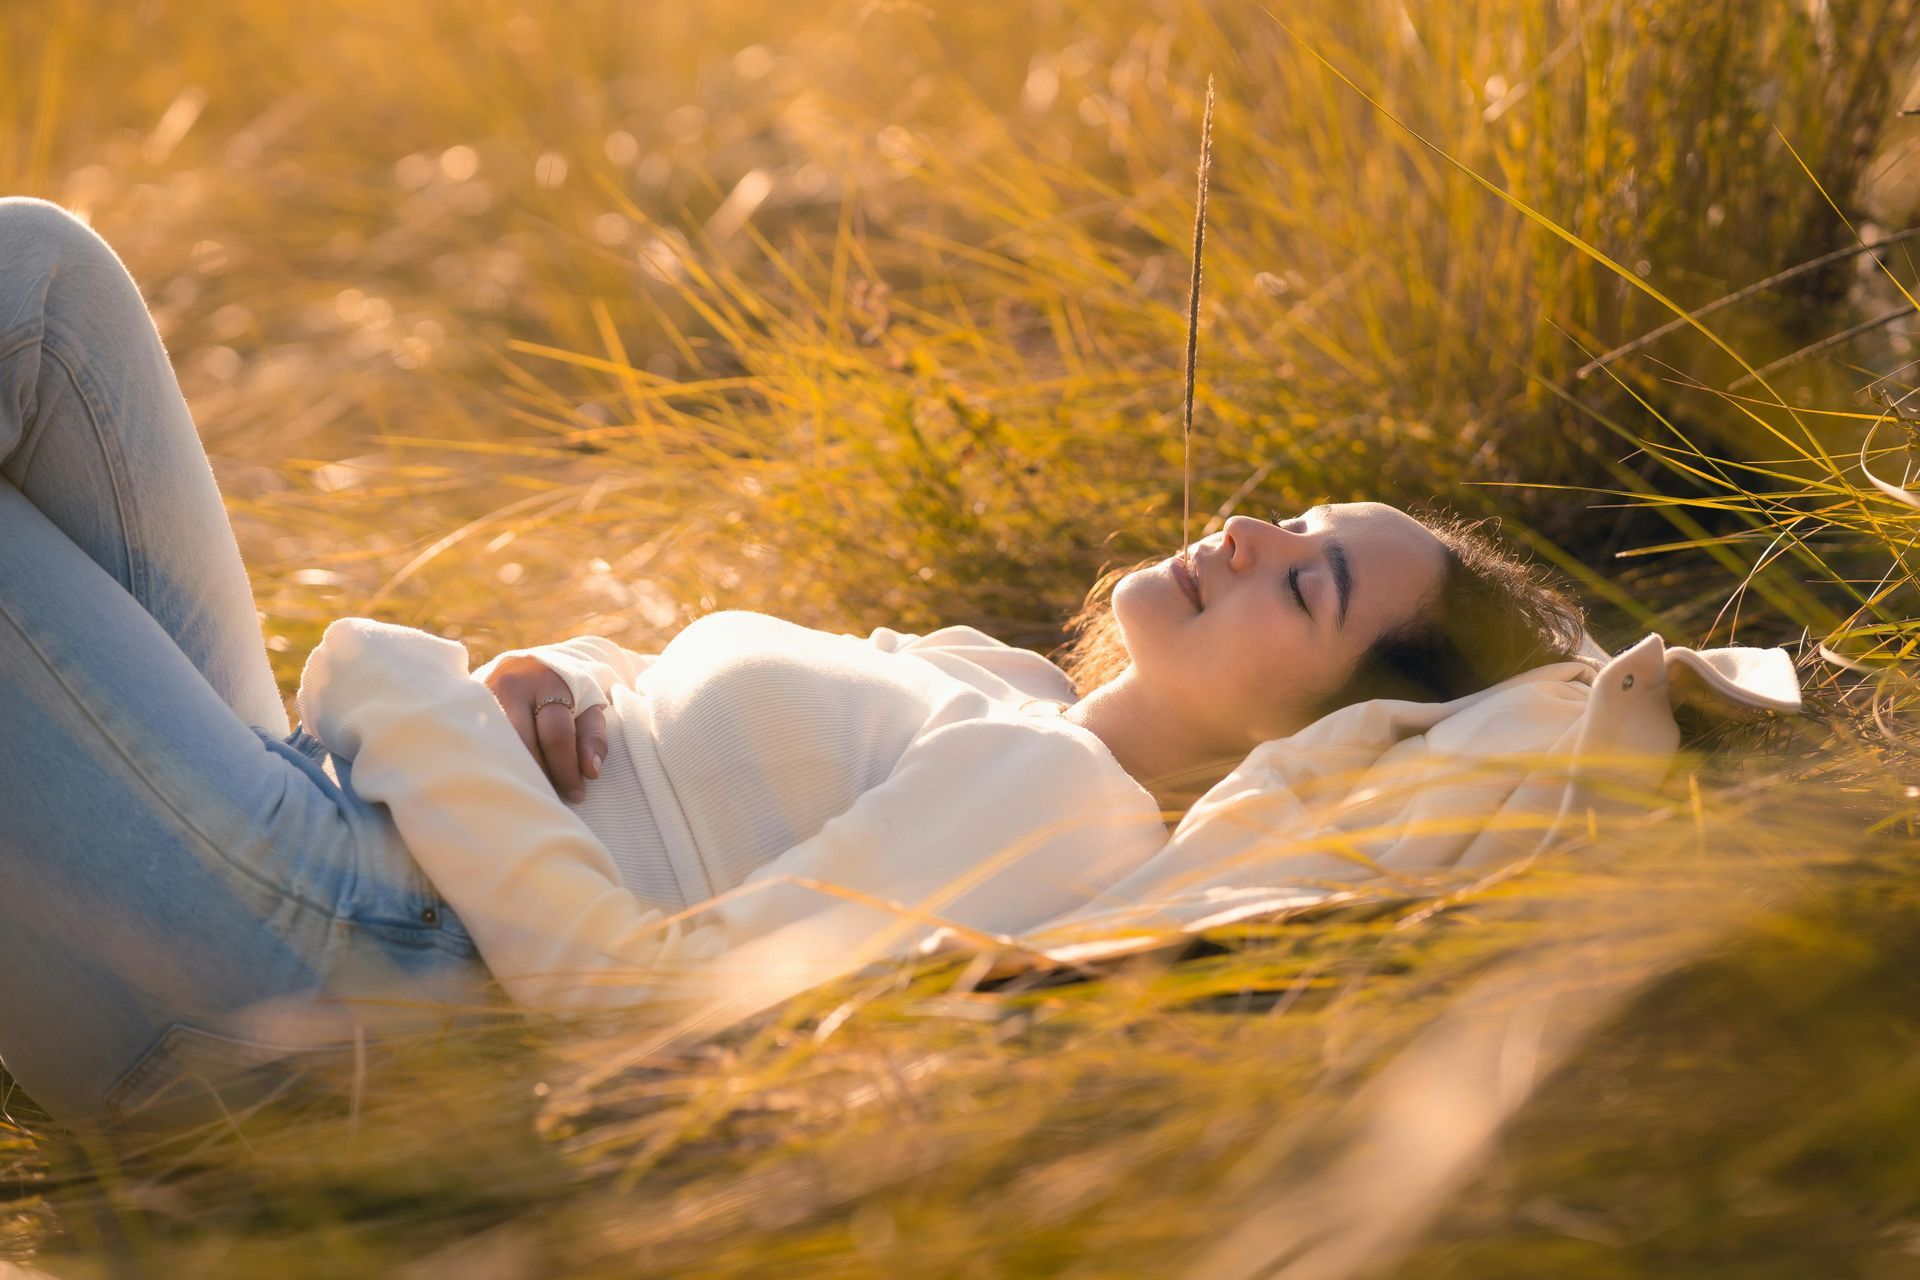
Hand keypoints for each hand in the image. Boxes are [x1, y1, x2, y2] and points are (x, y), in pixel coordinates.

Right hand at [481, 654, 608, 801]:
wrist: (530, 664)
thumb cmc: (565, 694)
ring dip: (516, 772)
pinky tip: (506, 779)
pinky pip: (480, 741)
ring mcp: (484, 695)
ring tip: (530, 792)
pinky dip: (495, 762)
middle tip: (551, 798)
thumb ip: (594, 737)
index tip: (576, 794)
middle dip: (541, 776)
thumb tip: (591, 772)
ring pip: (498, 744)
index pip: (557, 735)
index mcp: (548, 684)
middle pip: (523, 743)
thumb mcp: (588, 707)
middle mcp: (512, 686)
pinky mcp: (468, 706)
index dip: (567, 770)